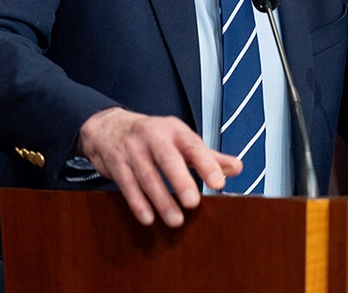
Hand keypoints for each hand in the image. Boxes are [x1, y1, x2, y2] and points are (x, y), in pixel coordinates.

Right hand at [77, 107, 241, 226]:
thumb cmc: (154, 137)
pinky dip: (137, 203)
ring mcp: (132, 149)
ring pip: (147, 176)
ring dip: (161, 200)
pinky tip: (148, 218)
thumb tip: (238, 168)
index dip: (207, 164)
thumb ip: (209, 156)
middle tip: (193, 203)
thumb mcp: (181, 140)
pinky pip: (127, 184)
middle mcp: (153, 136)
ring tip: (175, 221)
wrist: (109, 127)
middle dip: (180, 181)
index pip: (194, 146)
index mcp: (175, 130)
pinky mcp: (116, 163)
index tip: (218, 183)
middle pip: (168, 159)